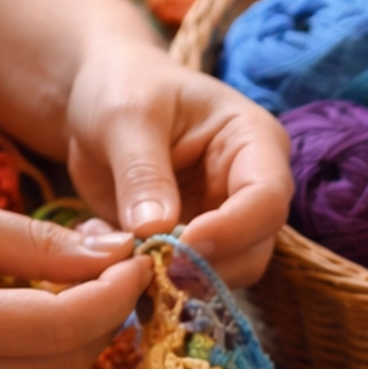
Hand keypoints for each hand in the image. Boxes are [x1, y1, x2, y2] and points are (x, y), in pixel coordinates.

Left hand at [0, 0, 291, 291]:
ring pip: (226, 274)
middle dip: (206, 265)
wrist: (99, 98)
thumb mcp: (126, 116)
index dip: (232, 228)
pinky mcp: (195, 246)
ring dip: (178, 280)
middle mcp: (251, 189)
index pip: (268, 198)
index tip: (182, 244)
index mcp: (254, 143)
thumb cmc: (122, 87)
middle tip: (151, 267)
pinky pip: (185, 279)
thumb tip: (155, 230)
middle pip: (255, 249)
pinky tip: (114, 255)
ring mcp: (226, 222)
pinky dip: (151, 281)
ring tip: (125, 258)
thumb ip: (142, 172)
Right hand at [0, 197, 148, 368]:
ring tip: (71, 300)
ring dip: (79, 345)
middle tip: (114, 275)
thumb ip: (36, 241)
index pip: (62, 322)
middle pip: (68, 360)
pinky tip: (27, 338)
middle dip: (104, 316)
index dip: (114, 293)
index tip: (139, 262)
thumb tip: (117, 251)